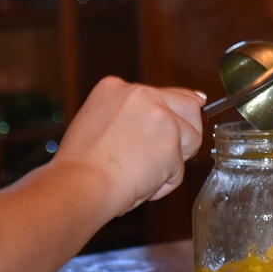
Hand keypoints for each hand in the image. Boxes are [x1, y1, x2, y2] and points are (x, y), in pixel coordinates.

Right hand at [53, 76, 206, 214]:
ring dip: (172, 162)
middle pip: (190, 108)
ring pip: (192, 139)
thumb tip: (184, 103)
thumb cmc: (83, 165)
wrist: (81, 184)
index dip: (168, 120)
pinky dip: (164, 183)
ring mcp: (160, 116)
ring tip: (142, 173)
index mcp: (116, 87)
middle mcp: (142, 94)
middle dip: (184, 135)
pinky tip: (140, 184)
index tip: (159, 136)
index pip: (163, 94)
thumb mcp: (98, 121)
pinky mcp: (172, 143)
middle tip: (158, 157)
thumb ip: (130, 113)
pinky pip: (180, 170)